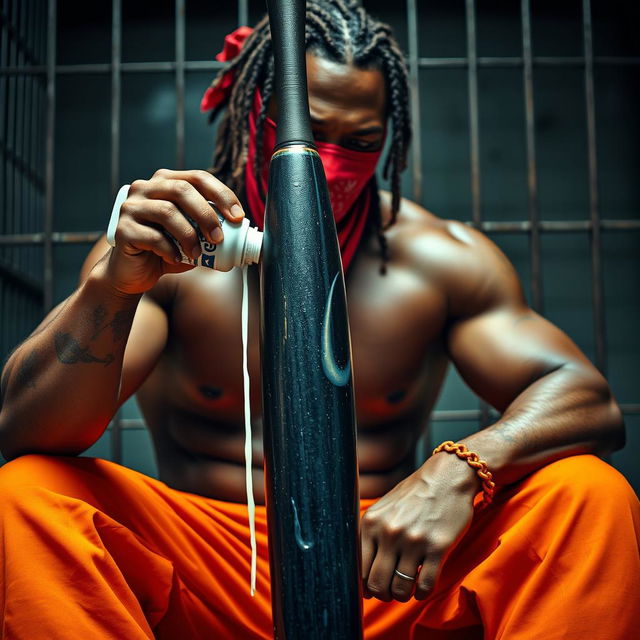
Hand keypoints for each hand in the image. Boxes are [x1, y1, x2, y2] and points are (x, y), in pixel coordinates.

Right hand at [106, 169, 244, 294]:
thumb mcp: (193, 237)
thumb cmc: (167, 250)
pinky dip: (170, 250)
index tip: (238, 217)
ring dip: (189, 235)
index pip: (198, 178)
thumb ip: (210, 229)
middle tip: (219, 238)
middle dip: (207, 214)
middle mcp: (146, 188)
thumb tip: (241, 233)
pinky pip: (153, 236)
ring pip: (167, 211)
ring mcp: (131, 207)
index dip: (221, 194)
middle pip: (182, 189)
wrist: (133, 272)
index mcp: (166, 182)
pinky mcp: (123, 229)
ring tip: (197, 254)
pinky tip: (176, 258)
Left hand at [361, 454, 478, 601]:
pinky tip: (421, 588)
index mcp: (372, 522)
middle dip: (383, 594)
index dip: (364, 586)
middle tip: (390, 591)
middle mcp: (389, 532)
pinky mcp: (438, 547)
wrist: (446, 477)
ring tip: (406, 589)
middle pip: (377, 584)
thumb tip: (360, 573)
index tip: (370, 589)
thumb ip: (370, 534)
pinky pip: (425, 586)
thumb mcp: (383, 508)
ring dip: (402, 595)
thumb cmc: (414, 494)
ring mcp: (414, 541)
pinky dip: (421, 593)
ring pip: (400, 589)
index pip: (359, 569)